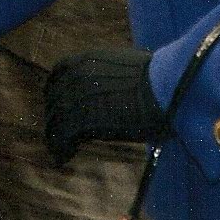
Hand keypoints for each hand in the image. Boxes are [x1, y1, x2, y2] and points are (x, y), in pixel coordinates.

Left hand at [43, 46, 165, 166]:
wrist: (166, 88)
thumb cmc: (158, 79)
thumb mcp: (128, 66)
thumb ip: (110, 74)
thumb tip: (112, 86)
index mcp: (88, 60)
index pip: (59, 73)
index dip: (56, 91)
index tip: (58, 104)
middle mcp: (78, 76)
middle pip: (54, 99)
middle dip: (54, 116)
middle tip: (58, 133)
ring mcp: (79, 96)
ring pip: (56, 120)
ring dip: (55, 138)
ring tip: (60, 152)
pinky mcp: (85, 119)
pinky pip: (63, 136)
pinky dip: (60, 149)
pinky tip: (63, 159)